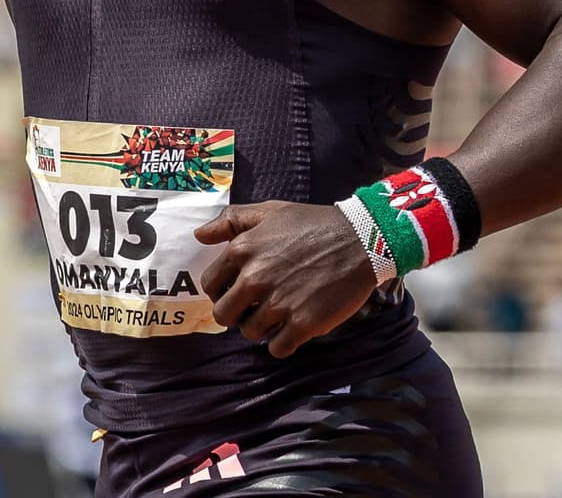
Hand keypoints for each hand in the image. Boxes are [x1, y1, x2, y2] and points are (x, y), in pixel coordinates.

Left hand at [195, 201, 379, 358]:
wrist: (361, 239)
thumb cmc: (315, 223)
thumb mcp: (271, 211)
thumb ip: (231, 220)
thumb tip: (199, 235)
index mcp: (242, 249)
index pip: (211, 285)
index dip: (222, 291)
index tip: (237, 292)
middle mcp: (255, 278)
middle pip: (225, 315)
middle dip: (237, 314)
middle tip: (255, 308)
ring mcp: (278, 303)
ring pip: (250, 333)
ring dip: (262, 328)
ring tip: (279, 315)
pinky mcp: (303, 323)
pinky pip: (277, 349)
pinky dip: (283, 344)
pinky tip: (294, 329)